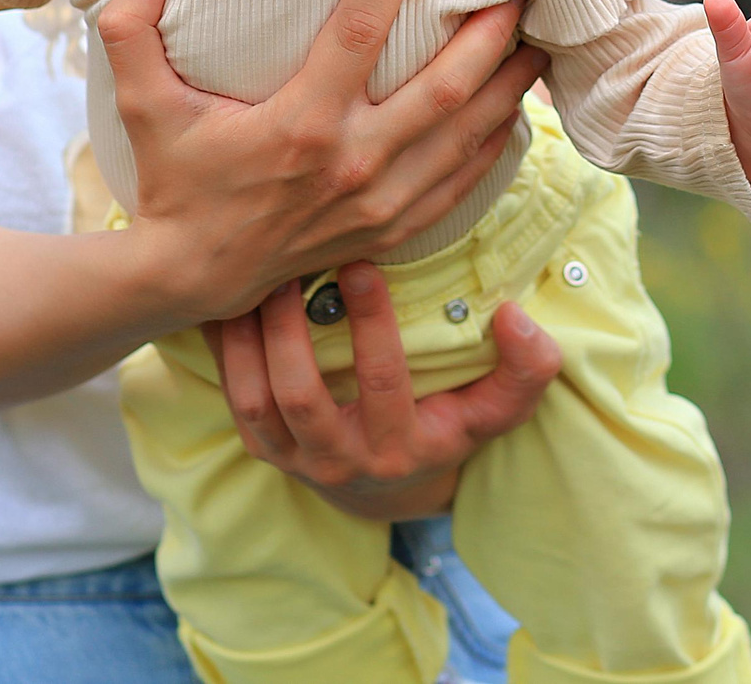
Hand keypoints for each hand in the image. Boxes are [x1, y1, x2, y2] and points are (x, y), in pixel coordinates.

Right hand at [100, 0, 546, 322]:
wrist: (190, 278)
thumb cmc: (173, 182)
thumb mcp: (141, 106)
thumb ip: (131, 30)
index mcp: (300, 124)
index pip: (357, 32)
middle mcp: (351, 162)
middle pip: (444, 87)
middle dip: (489, 33)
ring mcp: (379, 201)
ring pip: (466, 135)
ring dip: (507, 87)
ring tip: (539, 40)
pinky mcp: (391, 228)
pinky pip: (460, 181)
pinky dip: (493, 143)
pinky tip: (512, 110)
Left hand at [200, 262, 561, 520]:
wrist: (387, 488)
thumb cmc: (445, 429)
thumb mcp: (493, 411)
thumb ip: (524, 370)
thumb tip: (517, 318)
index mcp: (401, 450)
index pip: (385, 385)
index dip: (372, 326)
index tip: (363, 265)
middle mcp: (341, 461)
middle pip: (302, 396)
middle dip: (291, 328)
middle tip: (289, 262)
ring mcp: (293, 459)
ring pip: (255, 399)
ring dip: (249, 336)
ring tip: (254, 274)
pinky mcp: (261, 447)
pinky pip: (232, 395)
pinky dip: (225, 346)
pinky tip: (226, 297)